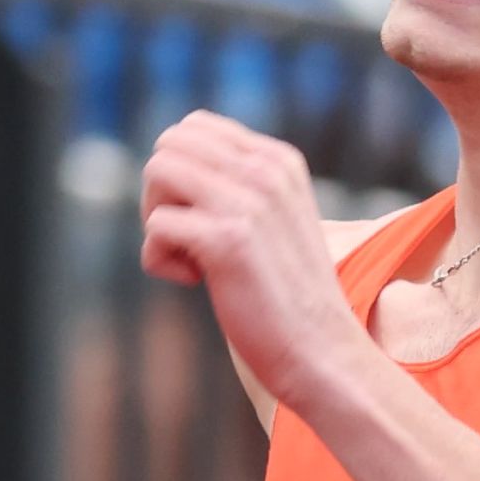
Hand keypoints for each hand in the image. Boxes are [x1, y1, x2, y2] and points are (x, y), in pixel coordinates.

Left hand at [140, 113, 363, 409]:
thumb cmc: (290, 299)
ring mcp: (249, 203)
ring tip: (188, 257)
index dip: (181, 174)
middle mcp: (267, 170)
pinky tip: (194, 282)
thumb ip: (240, 188)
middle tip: (185, 238)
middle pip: (169, 144)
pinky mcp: (227, 241)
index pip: (195, 127)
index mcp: (279, 160)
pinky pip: (156, 226)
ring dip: (156, 219)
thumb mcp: (275, 222)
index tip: (203, 218)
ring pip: (157, 172)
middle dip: (161, 191)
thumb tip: (167, 168)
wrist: (323, 353)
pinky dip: (158, 259)